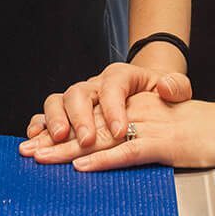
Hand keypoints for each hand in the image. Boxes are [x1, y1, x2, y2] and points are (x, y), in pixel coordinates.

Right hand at [21, 61, 186, 150]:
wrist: (143, 91)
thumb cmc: (156, 92)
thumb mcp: (175, 86)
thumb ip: (177, 85)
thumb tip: (167, 88)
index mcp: (120, 75)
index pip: (113, 85)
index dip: (113, 108)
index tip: (119, 131)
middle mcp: (95, 85)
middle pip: (79, 92)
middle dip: (81, 117)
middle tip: (88, 139)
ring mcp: (78, 99)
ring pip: (58, 100)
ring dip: (55, 120)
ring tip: (60, 139)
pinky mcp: (66, 113)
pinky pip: (45, 115)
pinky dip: (39, 125)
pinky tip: (37, 138)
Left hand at [22, 88, 214, 175]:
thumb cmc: (208, 135)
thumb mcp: (168, 133)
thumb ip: (141, 136)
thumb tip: (108, 152)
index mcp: (140, 106)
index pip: (94, 115)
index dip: (64, 128)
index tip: (36, 140)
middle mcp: (141, 110)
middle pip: (90, 124)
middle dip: (56, 138)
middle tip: (26, 150)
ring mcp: (153, 125)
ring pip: (103, 135)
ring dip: (70, 149)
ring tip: (42, 158)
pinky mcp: (168, 143)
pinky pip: (131, 150)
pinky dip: (106, 159)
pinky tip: (84, 167)